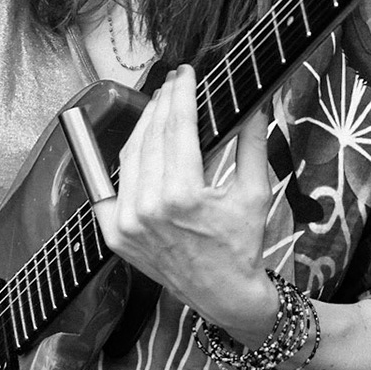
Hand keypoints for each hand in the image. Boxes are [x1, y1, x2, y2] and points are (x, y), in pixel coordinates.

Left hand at [95, 65, 277, 342]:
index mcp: (184, 196)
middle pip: (151, 136)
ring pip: (130, 156)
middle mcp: (149, 208)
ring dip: (144, 126)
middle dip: (162, 104)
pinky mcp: (115, 235)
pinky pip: (114, 186)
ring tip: (160, 107)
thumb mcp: (255, 193)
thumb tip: (255, 103)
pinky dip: (128, 163)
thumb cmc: (242, 245)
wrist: (223, 295)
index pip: (178, 128)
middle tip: (174, 84)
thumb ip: (252, 144)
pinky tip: (142, 144)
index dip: (181, 95)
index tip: (186, 74)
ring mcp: (127, 223)